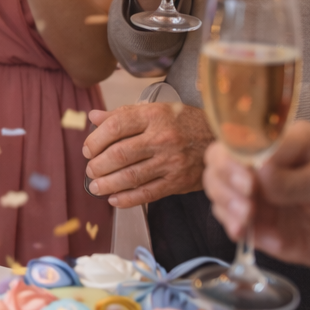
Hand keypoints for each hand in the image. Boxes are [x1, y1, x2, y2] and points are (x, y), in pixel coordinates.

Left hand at [82, 102, 214, 205]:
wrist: (221, 139)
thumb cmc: (184, 122)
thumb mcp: (155, 110)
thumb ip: (122, 114)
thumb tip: (93, 117)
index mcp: (154, 116)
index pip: (115, 126)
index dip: (95, 140)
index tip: (88, 149)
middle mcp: (162, 138)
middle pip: (120, 153)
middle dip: (98, 165)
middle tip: (90, 169)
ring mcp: (171, 162)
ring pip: (131, 176)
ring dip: (107, 184)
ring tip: (95, 186)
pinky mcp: (178, 181)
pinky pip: (147, 193)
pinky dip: (127, 199)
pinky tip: (114, 199)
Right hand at [204, 121, 309, 274]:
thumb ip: (296, 179)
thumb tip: (260, 173)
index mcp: (281, 139)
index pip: (245, 133)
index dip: (239, 152)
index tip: (251, 177)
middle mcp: (258, 160)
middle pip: (218, 156)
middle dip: (226, 176)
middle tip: (248, 196)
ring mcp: (249, 188)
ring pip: (215, 184)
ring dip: (225, 200)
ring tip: (248, 218)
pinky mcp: (246, 214)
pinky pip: (223, 214)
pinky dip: (228, 221)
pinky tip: (242, 230)